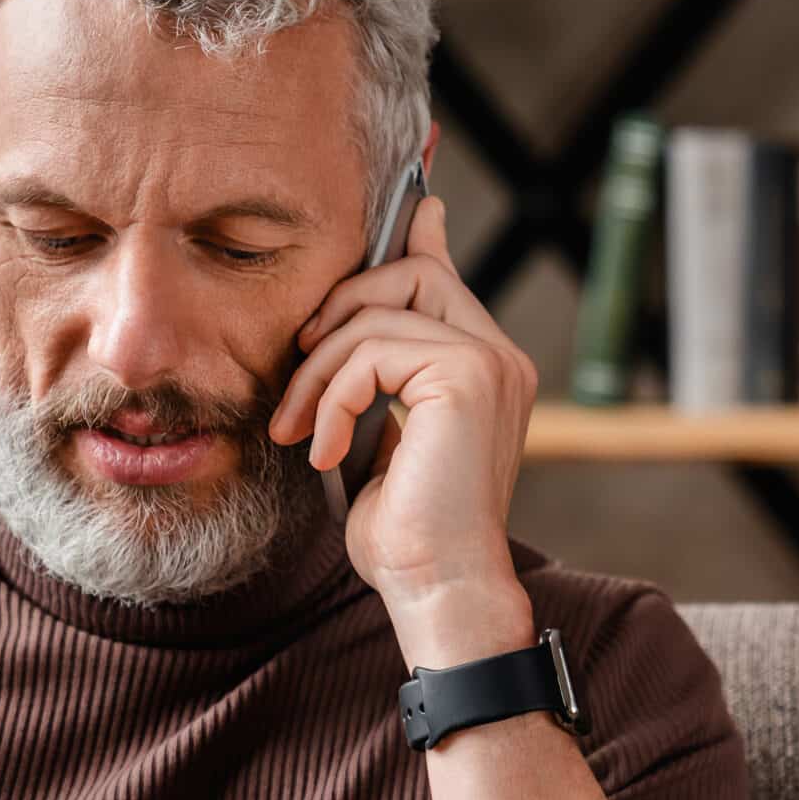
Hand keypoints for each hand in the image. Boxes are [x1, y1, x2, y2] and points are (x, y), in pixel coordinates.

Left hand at [268, 194, 537, 615]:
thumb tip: (349, 328)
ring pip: (377, 313)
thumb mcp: (381, 439)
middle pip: (409, 273)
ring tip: (298, 429)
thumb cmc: (407, 533)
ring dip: (317, 372)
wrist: (437, 588)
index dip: (412, 237)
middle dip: (338, 309)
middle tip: (298, 374)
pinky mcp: (465, 377)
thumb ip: (377, 379)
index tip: (398, 212)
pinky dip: (331, 399)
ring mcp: (489, 363)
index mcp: (487, 367)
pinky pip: (371, 352)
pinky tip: (324, 450)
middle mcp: (500, 357)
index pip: (442, 275)